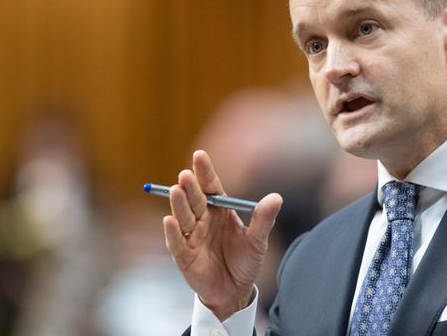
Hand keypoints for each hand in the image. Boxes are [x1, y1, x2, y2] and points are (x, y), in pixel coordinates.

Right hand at [162, 150, 282, 320]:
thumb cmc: (245, 261)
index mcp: (220, 211)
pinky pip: (177, 242)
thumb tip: (277, 197)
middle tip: (186, 174)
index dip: (204, 172)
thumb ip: (264, 219)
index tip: (199, 155)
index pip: (211, 187)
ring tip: (176, 190)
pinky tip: (169, 220)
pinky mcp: (184, 257)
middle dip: (190, 187)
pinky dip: (172, 232)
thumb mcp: (258, 240)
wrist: (236, 291)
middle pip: (195, 200)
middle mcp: (203, 220)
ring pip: (183, 217)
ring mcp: (192, 237)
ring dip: (179, 204)